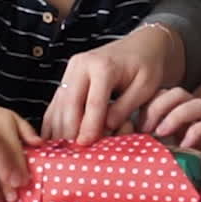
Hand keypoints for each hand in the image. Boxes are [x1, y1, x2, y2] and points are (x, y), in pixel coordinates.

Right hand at [41, 23, 181, 143]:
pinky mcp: (67, 77)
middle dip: (70, 131)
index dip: (89, 126)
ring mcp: (71, 70)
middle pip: (70, 104)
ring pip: (59, 104)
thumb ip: (125, 106)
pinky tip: (55, 140)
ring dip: (59, 129)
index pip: (93, 102)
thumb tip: (107, 126)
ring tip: (63, 152)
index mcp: (102, 66)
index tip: (85, 146)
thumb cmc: (146, 67)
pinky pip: (56, 103)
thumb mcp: (145, 86)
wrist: (140, 46)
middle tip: (73, 155)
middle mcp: (81, 65)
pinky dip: (54, 122)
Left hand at [136, 87, 200, 160]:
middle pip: (178, 93)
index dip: (150, 103)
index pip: (164, 94)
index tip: (137, 124)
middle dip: (159, 106)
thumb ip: (151, 141)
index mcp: (180, 114)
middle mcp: (196, 115)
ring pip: (197, 103)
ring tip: (161, 133)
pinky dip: (196, 131)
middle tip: (146, 127)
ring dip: (175, 116)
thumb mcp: (166, 151)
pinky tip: (184, 145)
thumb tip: (128, 135)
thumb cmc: (192, 166)